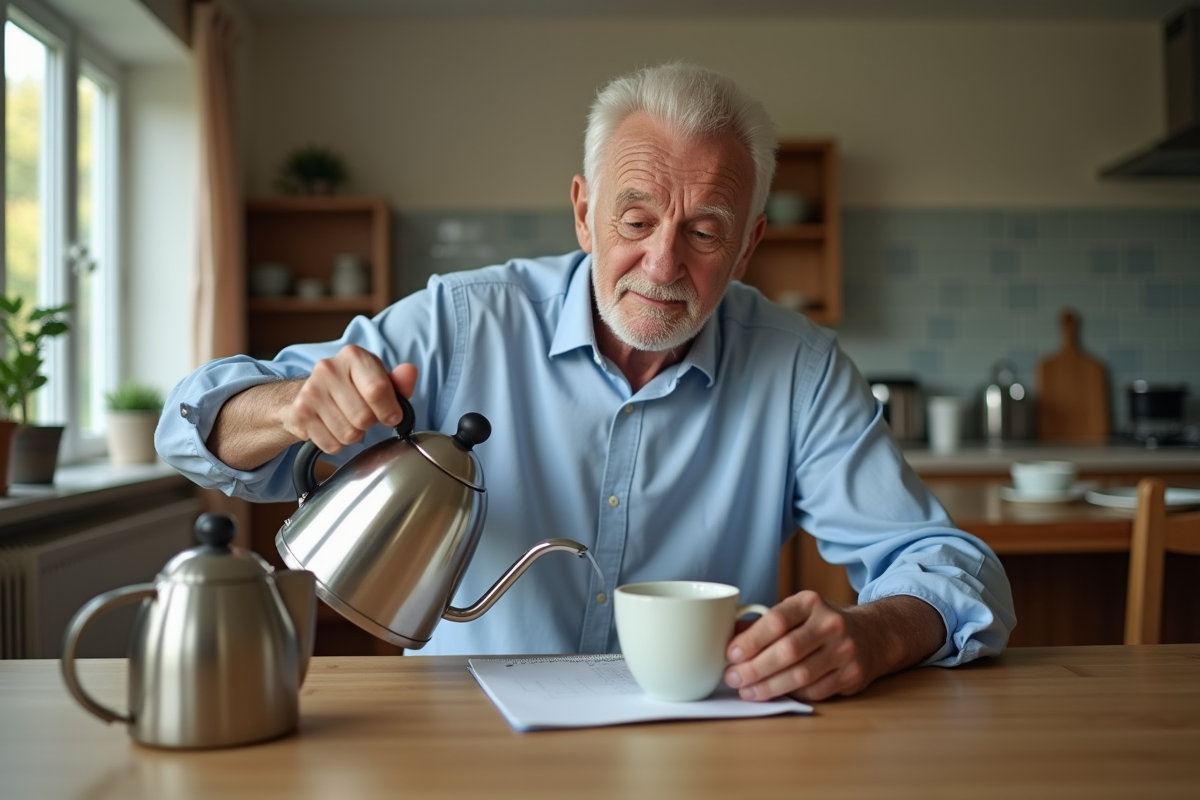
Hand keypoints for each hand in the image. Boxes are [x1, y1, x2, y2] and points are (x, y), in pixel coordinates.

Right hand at [281, 345, 416, 453]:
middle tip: (362, 415)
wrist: (308, 393)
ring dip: (353, 435)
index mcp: (354, 356)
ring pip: (348, 434)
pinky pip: (332, 445)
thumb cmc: (352, 387)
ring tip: (347, 420)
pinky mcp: (300, 413)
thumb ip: (398, 382)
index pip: (378, 390)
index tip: (392, 416)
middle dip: (369, 424)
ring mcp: (311, 391)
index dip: (390, 411)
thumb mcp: (379, 380)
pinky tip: (331, 427)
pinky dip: (337, 444)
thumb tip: (410, 372)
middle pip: (364, 418)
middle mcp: (329, 369)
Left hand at [723, 592, 943, 702]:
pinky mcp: (853, 675)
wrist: (873, 634)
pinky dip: (791, 695)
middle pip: (787, 651)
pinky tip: (775, 694)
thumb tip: (730, 635)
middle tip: (734, 678)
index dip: (751, 639)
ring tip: (748, 691)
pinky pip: (815, 691)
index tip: (732, 654)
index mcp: (811, 603)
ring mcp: (845, 651)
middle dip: (755, 668)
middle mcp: (831, 624)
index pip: (777, 620)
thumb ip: (765, 623)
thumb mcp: (797, 612)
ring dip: (769, 687)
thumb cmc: (822, 624)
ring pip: (801, 676)